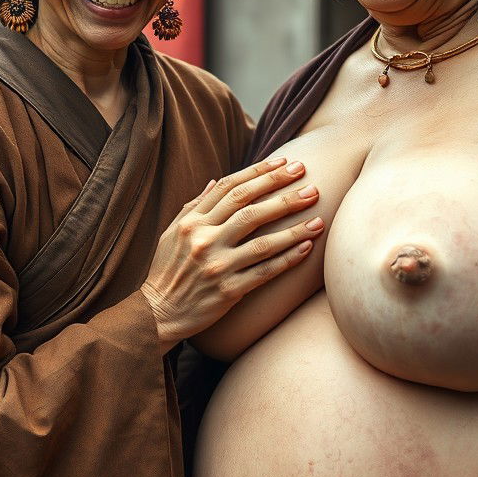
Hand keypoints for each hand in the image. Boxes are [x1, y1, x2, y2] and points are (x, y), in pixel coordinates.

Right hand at [140, 158, 323, 350]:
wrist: (158, 313)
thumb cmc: (167, 270)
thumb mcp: (173, 232)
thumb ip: (195, 206)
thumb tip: (217, 181)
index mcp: (192, 222)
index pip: (231, 189)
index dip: (260, 173)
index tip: (285, 162)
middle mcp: (204, 240)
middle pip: (250, 209)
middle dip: (283, 193)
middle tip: (311, 183)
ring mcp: (217, 266)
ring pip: (263, 241)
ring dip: (294, 228)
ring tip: (319, 218)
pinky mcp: (228, 291)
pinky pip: (265, 272)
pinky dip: (287, 259)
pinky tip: (307, 247)